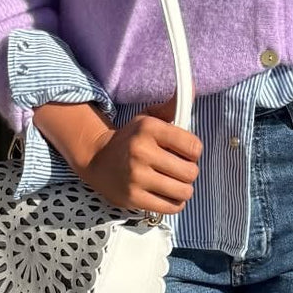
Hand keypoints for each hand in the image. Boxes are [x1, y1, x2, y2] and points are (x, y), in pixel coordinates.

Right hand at [81, 82, 201, 214]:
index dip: (194, 151)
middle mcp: (142, 152)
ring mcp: (136, 177)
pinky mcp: (133, 198)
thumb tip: (193, 85)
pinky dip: (174, 203)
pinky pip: (170, 207)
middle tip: (179, 169)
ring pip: (183, 192)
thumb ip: (172, 107)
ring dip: (183, 189)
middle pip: (190, 172)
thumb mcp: (148, 118)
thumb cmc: (131, 139)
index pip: (193, 146)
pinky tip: (166, 194)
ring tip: (175, 183)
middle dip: (189, 172)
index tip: (186, 152)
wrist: (98, 160)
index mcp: (149, 129)